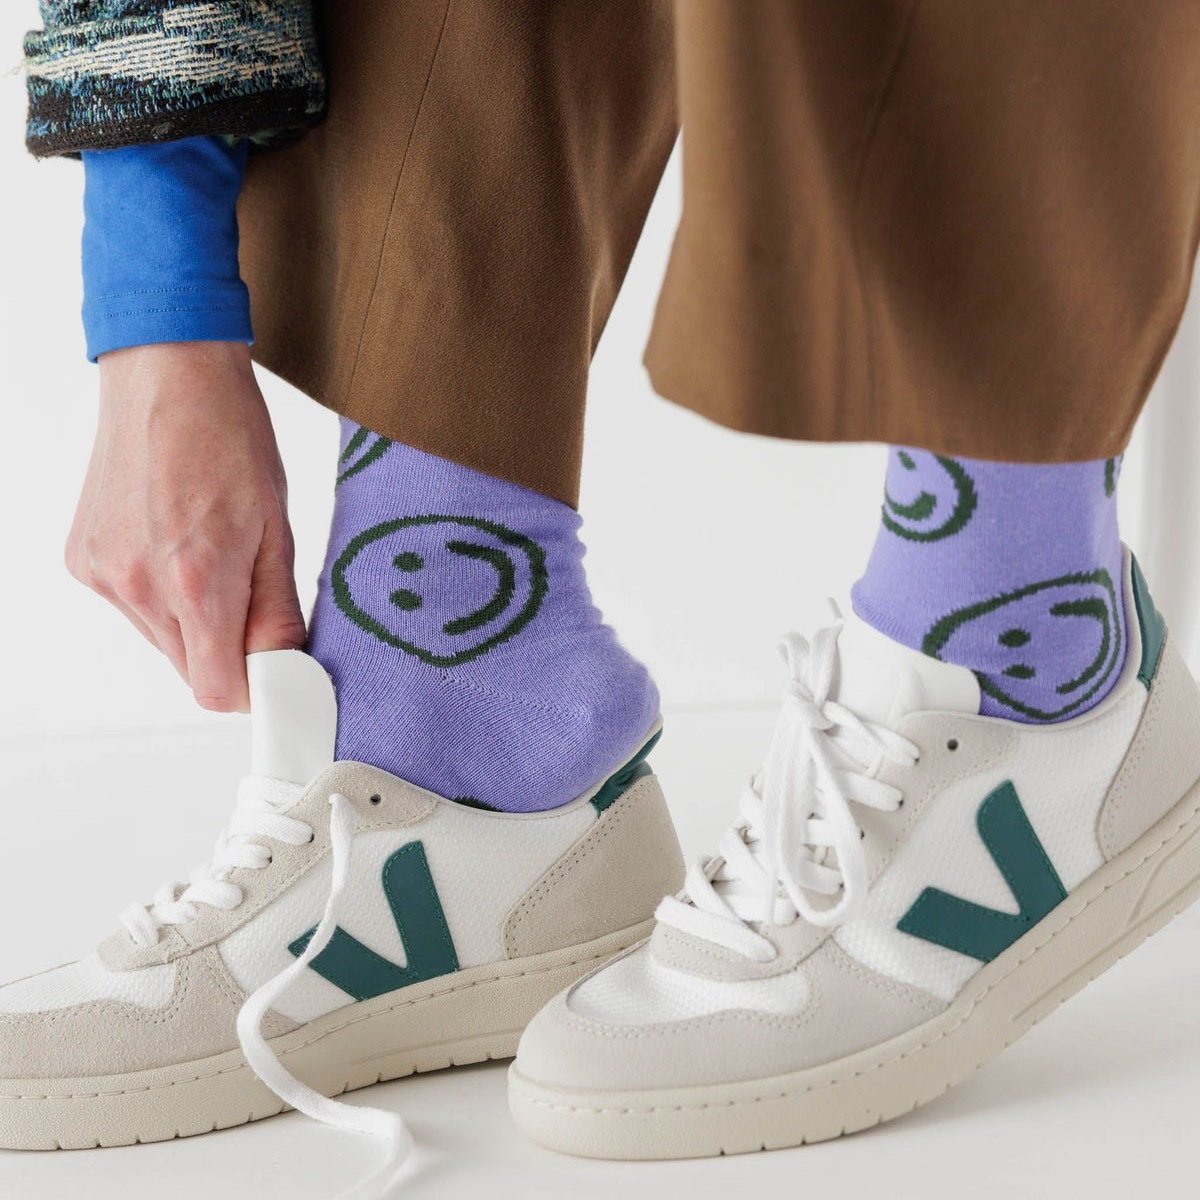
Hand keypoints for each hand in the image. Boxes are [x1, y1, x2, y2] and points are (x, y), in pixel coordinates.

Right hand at [66, 342, 306, 711]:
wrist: (168, 374)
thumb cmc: (230, 438)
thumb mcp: (278, 528)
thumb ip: (277, 612)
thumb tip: (284, 669)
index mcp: (195, 580)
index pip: (217, 690)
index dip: (253, 691)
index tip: (275, 674)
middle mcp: (138, 585)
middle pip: (190, 670)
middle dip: (228, 652)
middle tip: (252, 596)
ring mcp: (103, 574)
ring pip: (162, 642)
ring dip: (194, 624)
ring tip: (212, 555)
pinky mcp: (82, 560)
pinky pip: (133, 608)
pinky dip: (160, 596)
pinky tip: (175, 543)